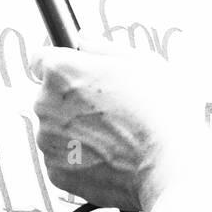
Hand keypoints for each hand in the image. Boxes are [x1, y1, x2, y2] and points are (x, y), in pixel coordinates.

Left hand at [32, 38, 198, 211]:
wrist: (170, 166)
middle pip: (50, 97)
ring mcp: (48, 141)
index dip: (61, 66)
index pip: (40, 60)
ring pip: (57, 130)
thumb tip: (82, 39)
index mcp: (61, 71)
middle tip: (112, 110)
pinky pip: (64, 160)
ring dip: (77, 131)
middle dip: (73, 101)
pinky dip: (81, 160)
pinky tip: (111, 158)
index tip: (76, 75)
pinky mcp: (56, 172)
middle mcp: (45, 104)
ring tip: (117, 137)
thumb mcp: (142, 62)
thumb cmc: (162, 111)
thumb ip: (102, 47)